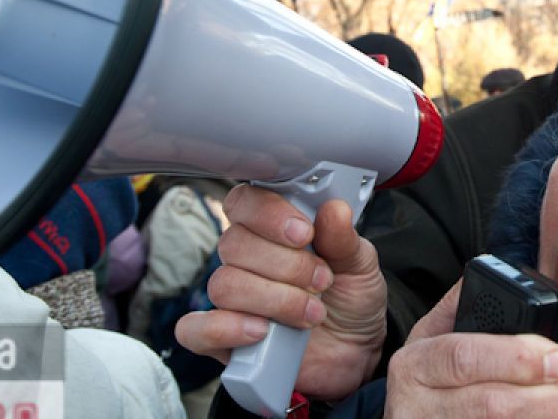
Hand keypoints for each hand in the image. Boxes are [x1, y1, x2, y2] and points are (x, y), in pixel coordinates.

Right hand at [174, 184, 386, 399]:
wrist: (355, 354)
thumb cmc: (350, 302)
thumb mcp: (360, 266)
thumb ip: (345, 240)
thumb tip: (334, 209)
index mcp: (273, 230)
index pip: (245, 202)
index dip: (268, 214)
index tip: (304, 233)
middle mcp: (246, 261)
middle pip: (235, 244)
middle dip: (286, 265)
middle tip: (321, 281)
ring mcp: (233, 301)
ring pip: (225, 285)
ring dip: (274, 299)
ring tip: (311, 313)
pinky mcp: (224, 340)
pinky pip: (196, 329)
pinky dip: (225, 328)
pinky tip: (261, 332)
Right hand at [383, 282, 557, 417]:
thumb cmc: (430, 376)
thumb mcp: (433, 336)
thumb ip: (463, 305)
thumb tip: (505, 277)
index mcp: (414, 362)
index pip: (466, 356)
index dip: (516, 357)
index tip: (556, 356)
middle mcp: (414, 404)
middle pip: (489, 403)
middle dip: (539, 396)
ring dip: (539, 418)